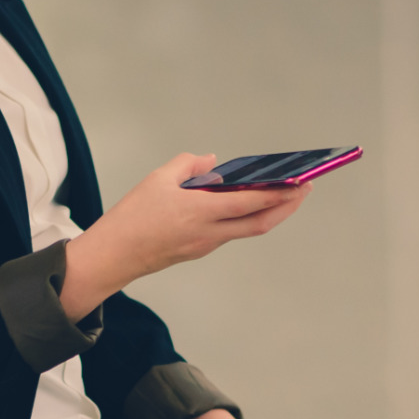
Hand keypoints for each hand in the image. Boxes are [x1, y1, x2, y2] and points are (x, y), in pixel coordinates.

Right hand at [58, 153, 307, 316]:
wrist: (115, 256)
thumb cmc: (133, 216)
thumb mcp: (158, 179)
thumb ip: (189, 165)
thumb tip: (213, 162)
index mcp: (201, 211)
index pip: (252, 201)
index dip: (280, 193)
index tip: (301, 182)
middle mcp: (210, 233)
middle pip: (261, 223)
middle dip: (287, 207)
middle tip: (303, 190)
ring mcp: (206, 245)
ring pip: (247, 229)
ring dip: (268, 213)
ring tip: (281, 195)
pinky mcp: (198, 250)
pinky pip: (229, 232)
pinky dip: (244, 218)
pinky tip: (244, 205)